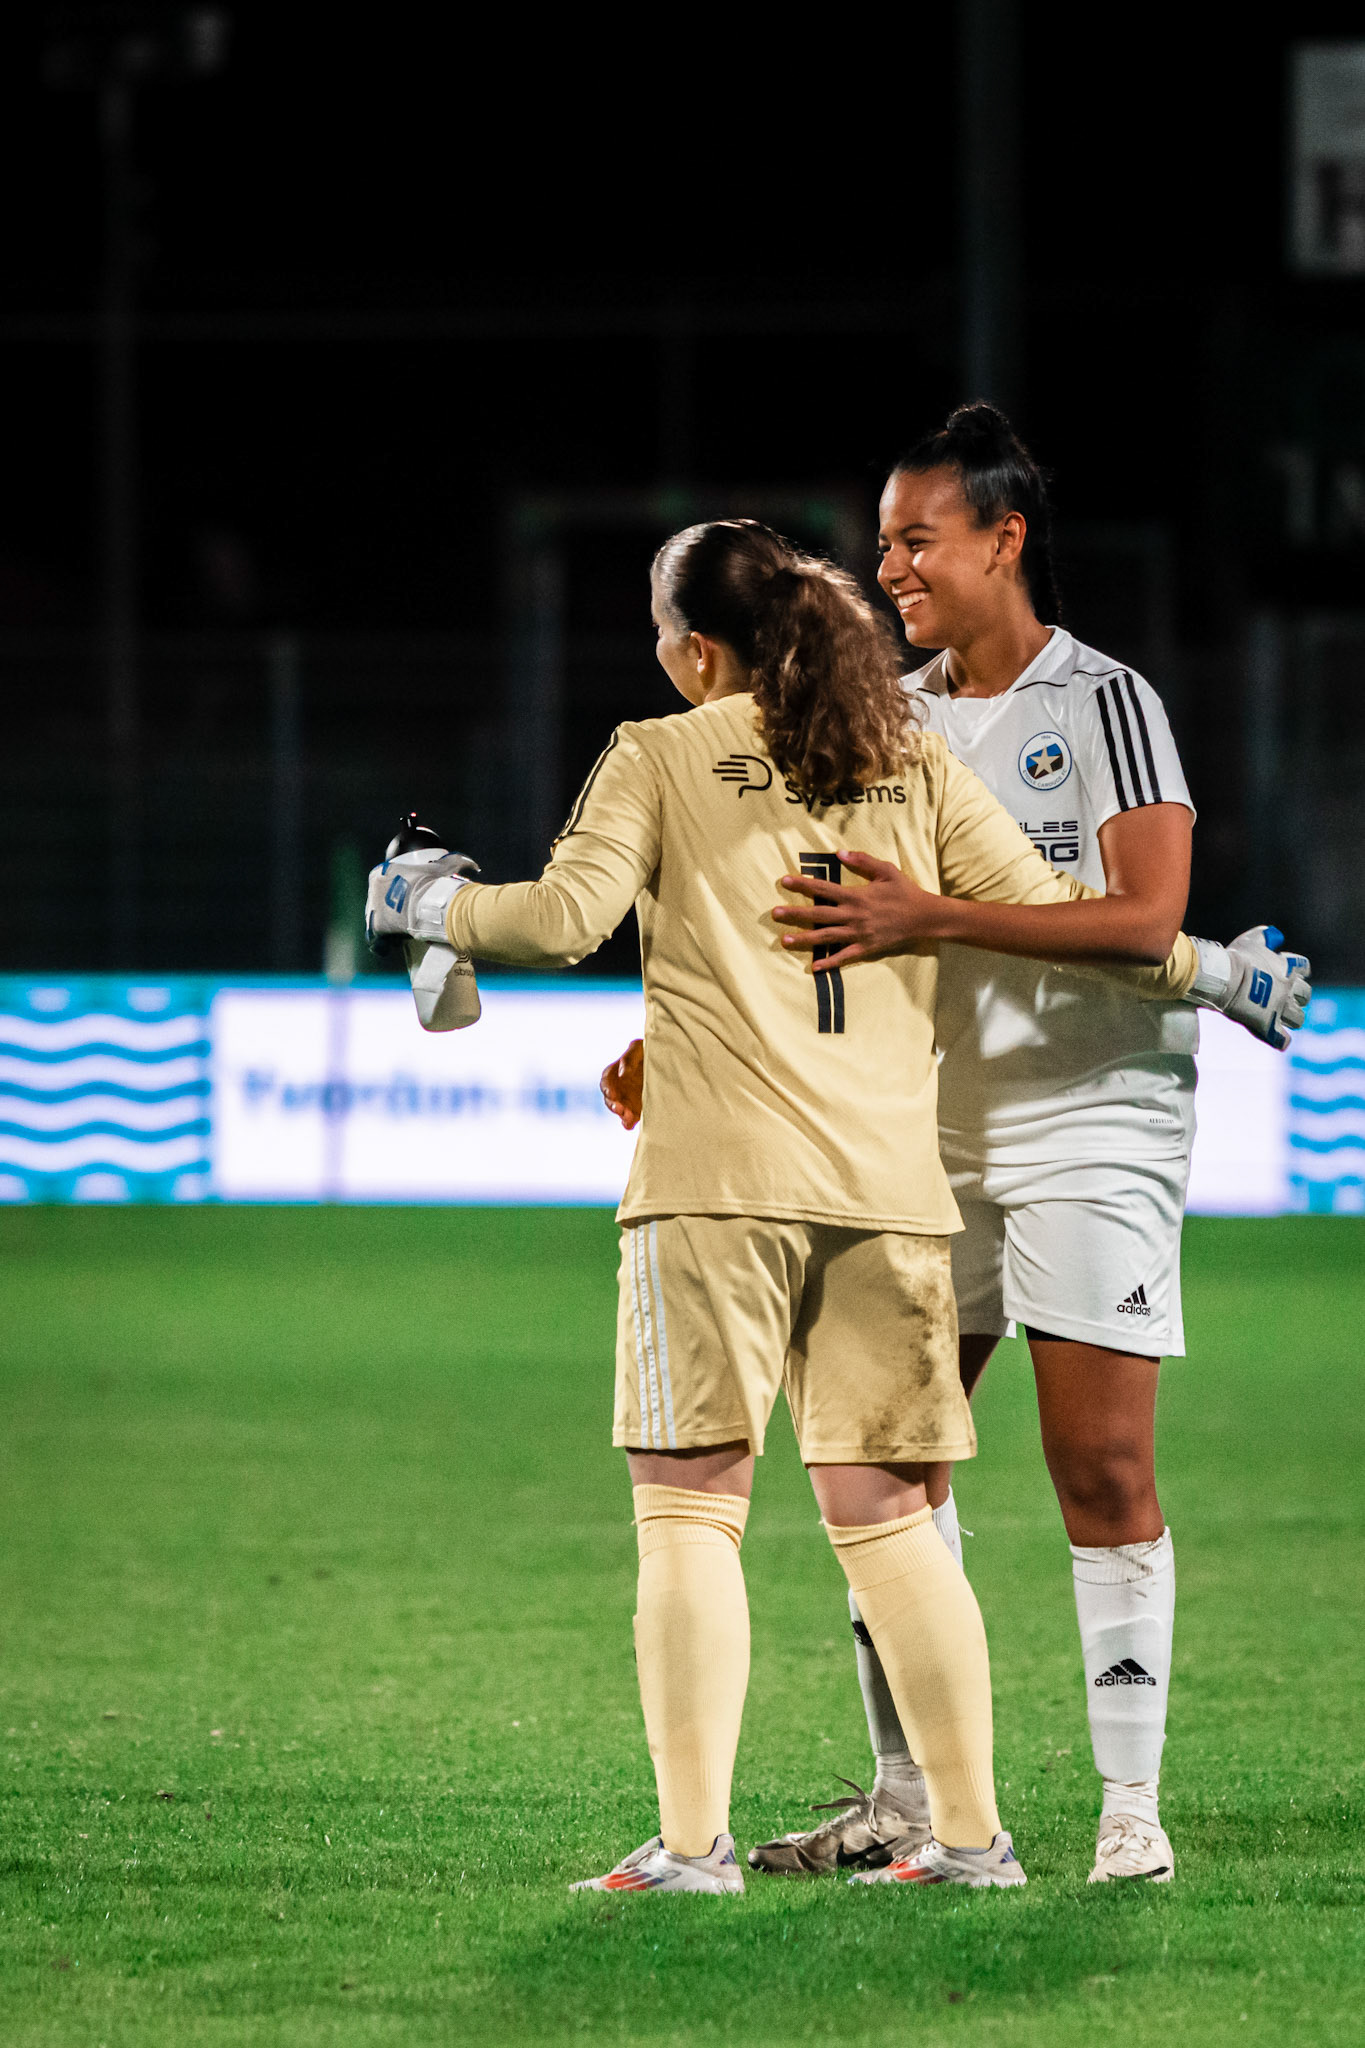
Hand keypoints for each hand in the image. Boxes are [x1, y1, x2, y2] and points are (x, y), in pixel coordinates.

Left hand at [365, 848, 477, 954]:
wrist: (432, 902)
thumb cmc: (436, 883)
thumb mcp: (445, 867)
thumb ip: (456, 862)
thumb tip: (472, 866)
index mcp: (382, 872)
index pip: (383, 882)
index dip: (393, 891)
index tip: (406, 899)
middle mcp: (373, 889)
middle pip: (379, 901)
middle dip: (389, 909)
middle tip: (405, 916)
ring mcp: (372, 908)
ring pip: (376, 919)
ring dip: (386, 925)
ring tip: (400, 933)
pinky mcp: (376, 927)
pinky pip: (374, 939)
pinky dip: (381, 944)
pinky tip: (389, 947)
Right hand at [601, 1038, 643, 1129]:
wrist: (669, 1063)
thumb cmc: (649, 1050)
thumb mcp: (639, 1048)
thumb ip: (629, 1058)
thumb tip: (622, 1073)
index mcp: (616, 1071)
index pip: (606, 1080)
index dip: (607, 1088)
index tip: (611, 1094)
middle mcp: (619, 1087)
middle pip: (610, 1098)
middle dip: (612, 1104)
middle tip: (619, 1108)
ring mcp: (627, 1099)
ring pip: (619, 1109)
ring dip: (621, 1114)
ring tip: (628, 1117)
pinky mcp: (636, 1109)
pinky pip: (629, 1118)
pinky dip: (628, 1122)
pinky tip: (630, 1124)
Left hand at [771, 851, 945, 970]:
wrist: (924, 917)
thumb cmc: (904, 892)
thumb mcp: (886, 870)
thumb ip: (862, 861)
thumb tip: (839, 853)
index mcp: (856, 895)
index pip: (824, 889)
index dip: (803, 885)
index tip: (785, 881)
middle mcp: (854, 915)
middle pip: (819, 914)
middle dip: (795, 914)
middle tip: (774, 913)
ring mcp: (859, 933)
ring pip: (826, 937)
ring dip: (804, 939)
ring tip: (784, 940)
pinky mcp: (866, 947)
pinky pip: (845, 957)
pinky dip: (830, 963)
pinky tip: (814, 967)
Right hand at [1188, 925, 1310, 1050]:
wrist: (1224, 978)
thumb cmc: (1235, 957)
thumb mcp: (1250, 941)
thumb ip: (1265, 936)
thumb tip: (1276, 935)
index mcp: (1286, 967)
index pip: (1303, 967)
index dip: (1299, 970)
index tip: (1293, 972)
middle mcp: (1288, 989)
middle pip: (1305, 994)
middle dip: (1298, 996)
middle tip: (1285, 996)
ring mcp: (1280, 1009)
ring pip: (1298, 1018)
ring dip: (1292, 1018)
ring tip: (1281, 1018)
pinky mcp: (1268, 1026)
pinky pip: (1282, 1040)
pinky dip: (1280, 1040)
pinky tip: (1276, 1038)